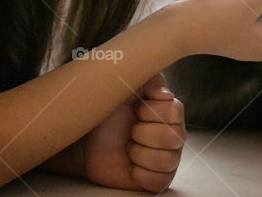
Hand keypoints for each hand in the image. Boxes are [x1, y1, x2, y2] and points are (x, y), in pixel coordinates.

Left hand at [78, 72, 185, 192]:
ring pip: (165, 160)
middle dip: (141, 132)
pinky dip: (138, 173)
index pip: (174, 111)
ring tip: (128, 147)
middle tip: (129, 130)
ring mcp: (168, 159)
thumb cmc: (108, 111)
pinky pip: (157, 181)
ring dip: (138, 153)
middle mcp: (174, 135)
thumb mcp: (126, 84)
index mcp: (170, 111)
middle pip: (172, 136)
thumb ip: (149, 80)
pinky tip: (130, 164)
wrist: (87, 139)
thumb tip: (165, 94)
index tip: (135, 108)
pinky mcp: (157, 180)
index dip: (150, 111)